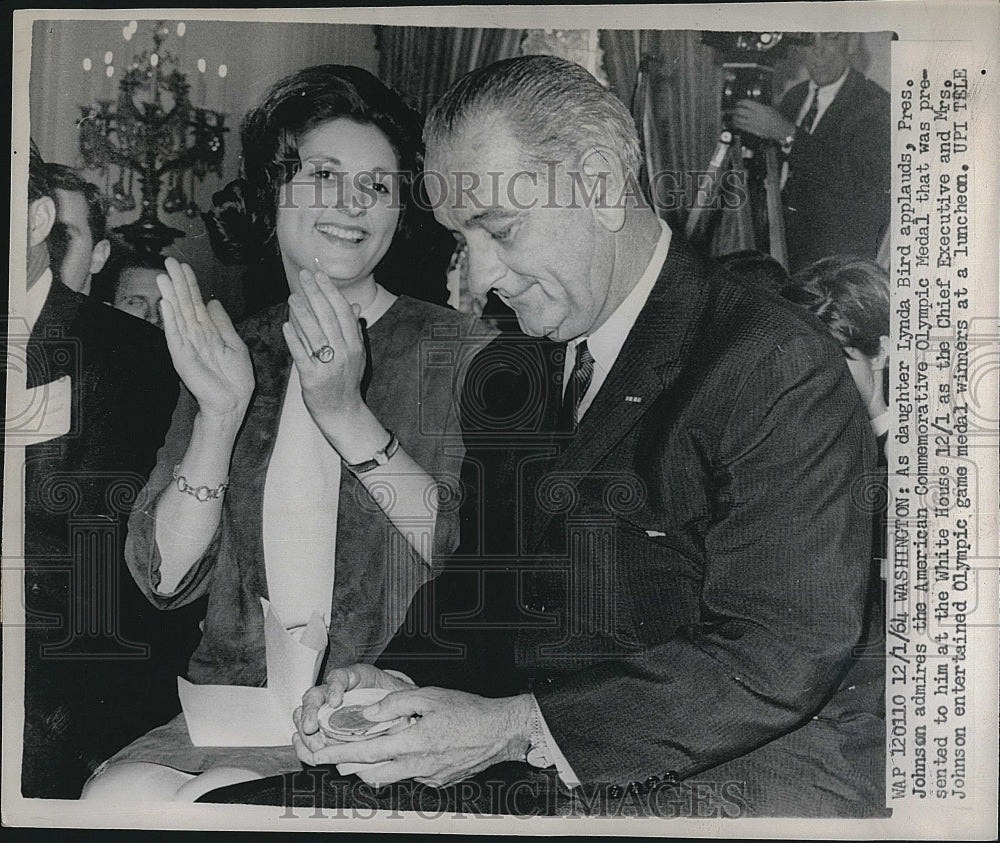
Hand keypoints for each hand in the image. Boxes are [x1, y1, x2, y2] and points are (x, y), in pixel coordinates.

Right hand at [158, 257, 253, 420]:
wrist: (233, 402)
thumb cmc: (235, 378)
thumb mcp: (234, 343)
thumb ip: (223, 323)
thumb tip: (212, 302)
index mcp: (207, 331)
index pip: (195, 302)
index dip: (190, 284)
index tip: (183, 266)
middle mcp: (194, 335)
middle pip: (183, 304)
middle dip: (177, 283)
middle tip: (168, 261)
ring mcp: (187, 345)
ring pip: (177, 315)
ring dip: (170, 296)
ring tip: (162, 277)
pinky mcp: (182, 358)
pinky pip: (175, 336)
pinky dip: (170, 320)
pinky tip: (165, 304)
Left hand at [283, 269, 366, 428]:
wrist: (343, 412)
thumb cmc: (347, 381)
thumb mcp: (357, 355)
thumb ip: (354, 330)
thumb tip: (355, 307)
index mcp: (355, 345)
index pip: (343, 312)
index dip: (331, 292)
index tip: (320, 276)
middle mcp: (344, 353)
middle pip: (328, 318)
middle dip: (315, 294)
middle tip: (304, 277)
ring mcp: (329, 366)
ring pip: (315, 334)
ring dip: (302, 313)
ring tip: (293, 297)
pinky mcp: (313, 379)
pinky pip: (302, 355)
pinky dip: (294, 339)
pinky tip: (286, 325)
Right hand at [294, 664, 413, 757]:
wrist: (392, 711)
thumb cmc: (392, 700)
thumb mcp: (396, 694)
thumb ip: (394, 700)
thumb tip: (402, 711)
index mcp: (352, 679)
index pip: (338, 677)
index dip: (334, 688)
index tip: (336, 701)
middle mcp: (334, 693)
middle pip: (314, 696)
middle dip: (310, 712)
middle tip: (312, 728)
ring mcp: (325, 712)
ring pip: (304, 714)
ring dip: (304, 731)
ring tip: (314, 745)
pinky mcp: (323, 731)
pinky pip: (306, 736)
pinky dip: (303, 745)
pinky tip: (308, 753)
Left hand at [295, 687, 533, 787]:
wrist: (500, 732)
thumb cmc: (469, 711)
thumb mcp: (430, 696)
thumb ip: (396, 702)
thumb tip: (369, 712)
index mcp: (413, 742)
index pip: (367, 752)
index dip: (340, 753)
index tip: (322, 752)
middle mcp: (417, 765)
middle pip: (372, 774)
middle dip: (350, 765)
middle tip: (337, 754)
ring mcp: (427, 777)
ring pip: (390, 777)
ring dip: (373, 767)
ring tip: (365, 752)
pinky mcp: (437, 782)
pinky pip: (410, 776)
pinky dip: (399, 766)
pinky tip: (404, 751)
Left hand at [728, 100, 795, 142]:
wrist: (781, 129)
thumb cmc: (778, 119)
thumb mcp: (769, 108)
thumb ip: (759, 106)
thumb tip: (750, 105)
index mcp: (760, 108)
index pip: (746, 103)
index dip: (739, 102)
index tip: (737, 103)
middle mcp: (755, 116)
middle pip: (739, 111)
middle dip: (734, 110)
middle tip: (731, 110)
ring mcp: (753, 124)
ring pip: (738, 120)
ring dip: (733, 118)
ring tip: (732, 117)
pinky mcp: (752, 131)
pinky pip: (741, 127)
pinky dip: (736, 125)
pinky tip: (734, 124)